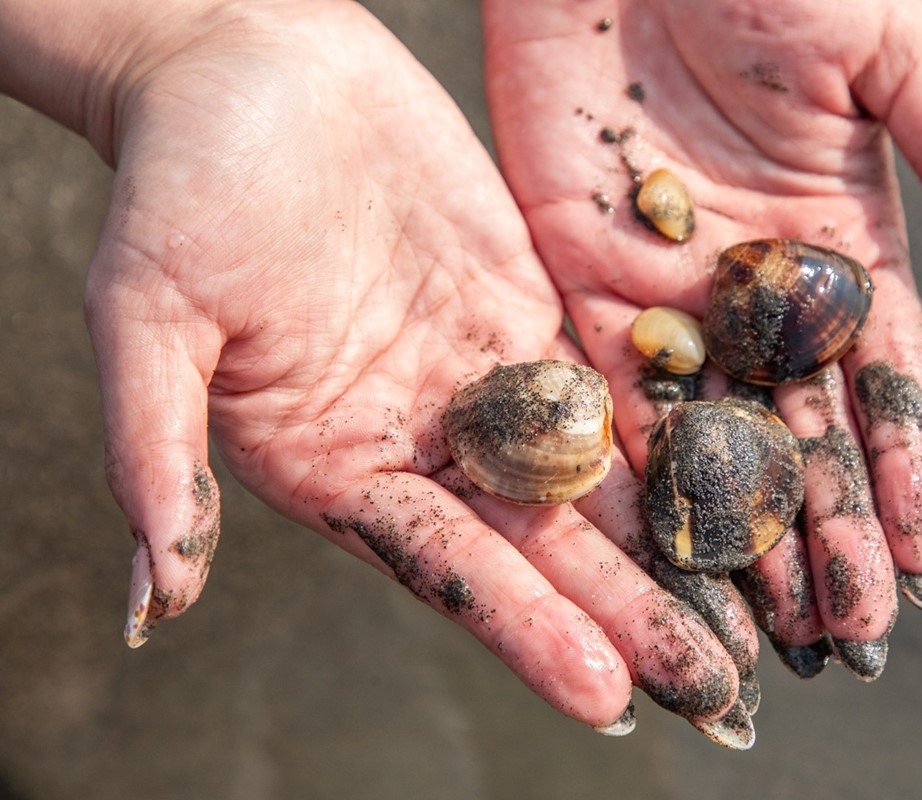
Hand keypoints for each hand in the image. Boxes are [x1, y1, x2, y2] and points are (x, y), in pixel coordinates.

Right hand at [58, 0, 741, 732]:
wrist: (248, 66)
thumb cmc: (176, 183)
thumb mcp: (144, 313)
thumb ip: (156, 452)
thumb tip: (155, 599)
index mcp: (335, 463)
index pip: (446, 566)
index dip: (527, 629)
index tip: (605, 693)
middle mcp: (418, 438)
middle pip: (539, 544)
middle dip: (625, 613)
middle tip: (714, 689)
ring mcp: (478, 375)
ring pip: (587, 476)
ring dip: (664, 543)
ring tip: (743, 612)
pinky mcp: (523, 308)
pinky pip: (604, 382)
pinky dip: (666, 434)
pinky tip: (730, 479)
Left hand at [484, 0, 921, 681]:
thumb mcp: (889, 60)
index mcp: (842, 245)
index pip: (883, 384)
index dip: (908, 471)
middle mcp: (757, 290)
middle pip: (798, 433)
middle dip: (825, 534)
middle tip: (848, 638)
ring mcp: (669, 294)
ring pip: (709, 438)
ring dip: (737, 534)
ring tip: (763, 629)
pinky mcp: (579, 280)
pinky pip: (607, 393)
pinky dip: (635, 473)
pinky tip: (662, 549)